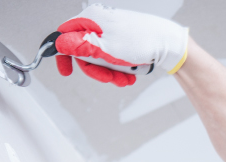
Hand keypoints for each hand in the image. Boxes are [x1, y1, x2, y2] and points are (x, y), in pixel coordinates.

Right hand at [54, 4, 188, 86]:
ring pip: (100, 57)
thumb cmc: (141, 41)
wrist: (168, 43)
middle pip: (84, 51)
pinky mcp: (122, 40)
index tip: (66, 71)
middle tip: (108, 78)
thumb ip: (78, 47)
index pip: (66, 35)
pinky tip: (129, 74)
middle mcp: (100, 22)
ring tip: (124, 78)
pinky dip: (119, 68)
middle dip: (96, 69)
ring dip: (110, 72)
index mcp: (92, 18)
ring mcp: (112, 32)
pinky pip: (113, 58)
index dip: (64, 55)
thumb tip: (57, 43)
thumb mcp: (104, 48)